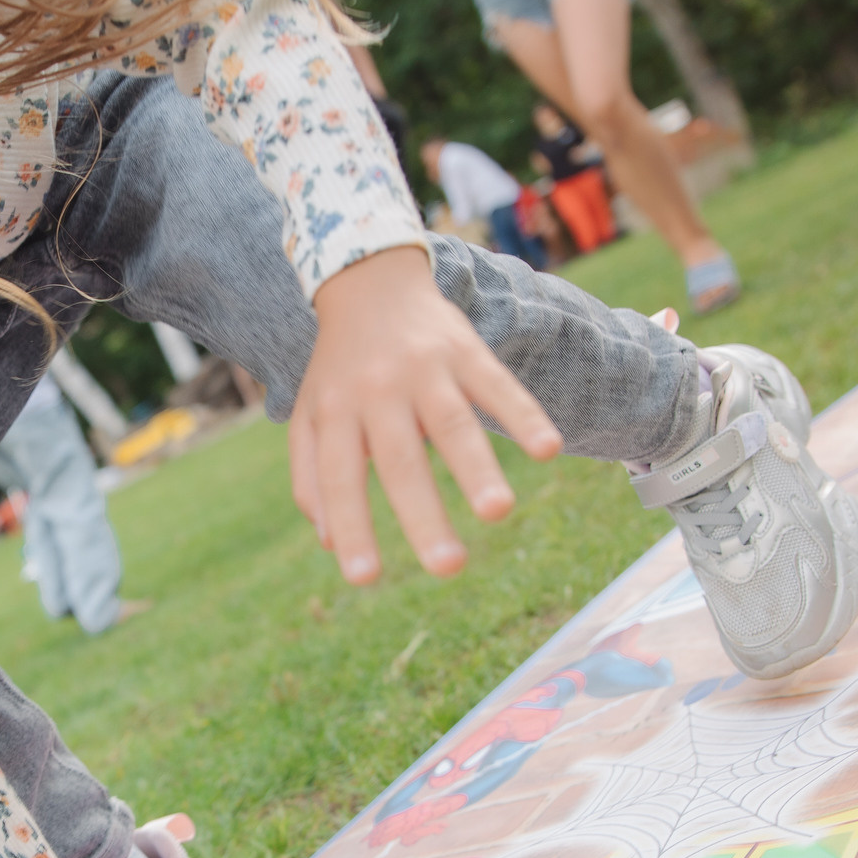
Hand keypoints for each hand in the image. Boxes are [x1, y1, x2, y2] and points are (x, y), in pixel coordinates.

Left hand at [289, 245, 559, 585]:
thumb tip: (329, 542)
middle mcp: (377, 390)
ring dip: (477, 468)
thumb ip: (311, 477)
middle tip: (447, 569)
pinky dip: (523, 414)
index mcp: (335, 411)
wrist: (368, 279)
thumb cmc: (339, 366)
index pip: (338, 476)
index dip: (351, 525)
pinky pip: (497, 384)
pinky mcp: (465, 348)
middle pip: (400, 459)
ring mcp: (424, 368)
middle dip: (423, 515)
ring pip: (452, 422)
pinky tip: (547, 450)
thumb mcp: (310, 414)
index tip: (364, 578)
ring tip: (497, 513)